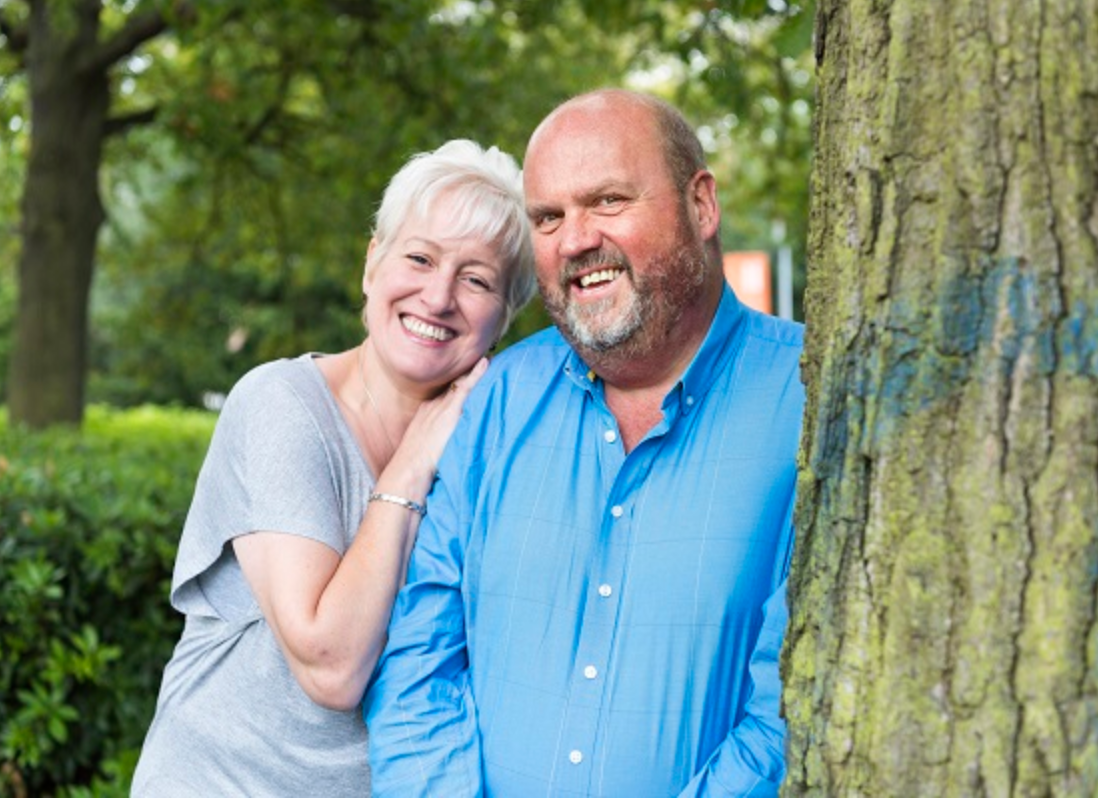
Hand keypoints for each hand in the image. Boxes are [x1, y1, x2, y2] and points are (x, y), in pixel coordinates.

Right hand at [376, 357, 488, 495]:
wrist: (408, 470)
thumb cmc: (415, 466)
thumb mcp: (425, 448)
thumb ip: (439, 442)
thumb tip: (447, 445)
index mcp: (427, 413)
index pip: (446, 392)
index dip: (458, 382)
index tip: (469, 372)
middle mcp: (434, 405)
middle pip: (453, 384)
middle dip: (466, 372)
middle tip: (483, 357)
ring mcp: (441, 407)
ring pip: (460, 382)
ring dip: (474, 370)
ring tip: (489, 356)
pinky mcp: (449, 411)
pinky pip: (466, 387)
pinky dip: (476, 374)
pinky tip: (486, 363)